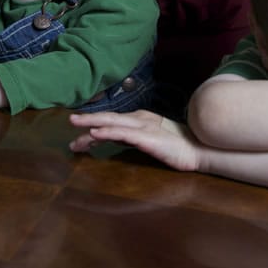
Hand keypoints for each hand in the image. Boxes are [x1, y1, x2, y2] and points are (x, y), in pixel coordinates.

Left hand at [69, 110, 201, 171]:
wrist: (197, 150)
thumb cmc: (175, 147)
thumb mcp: (149, 140)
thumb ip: (132, 138)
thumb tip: (112, 138)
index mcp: (139, 119)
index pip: (112, 120)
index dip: (94, 123)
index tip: (78, 132)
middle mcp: (139, 119)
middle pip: (108, 117)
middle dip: (88, 119)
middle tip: (70, 121)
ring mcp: (143, 126)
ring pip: (112, 123)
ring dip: (92, 124)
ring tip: (76, 124)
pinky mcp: (147, 137)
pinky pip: (123, 133)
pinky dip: (108, 131)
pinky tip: (96, 133)